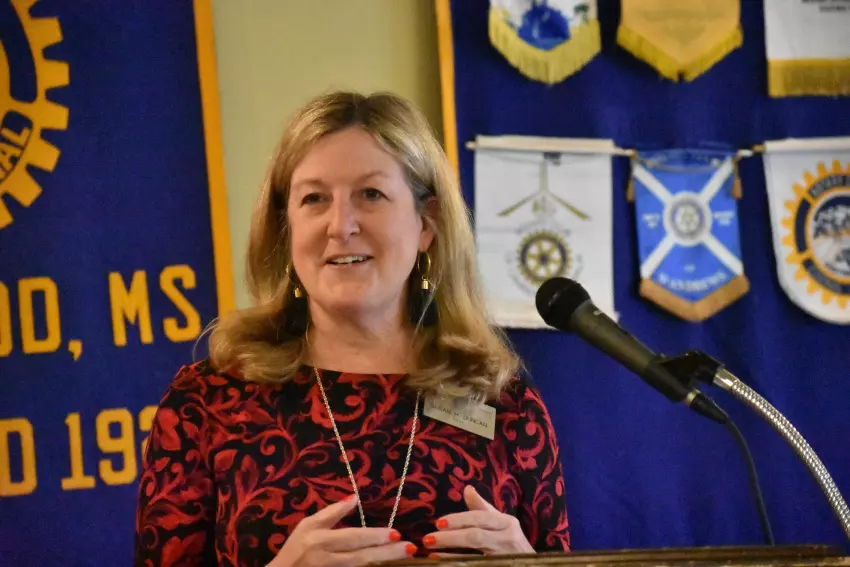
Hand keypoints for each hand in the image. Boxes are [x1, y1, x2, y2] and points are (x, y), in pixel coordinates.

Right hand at [268, 495, 416, 566]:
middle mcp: (328, 559)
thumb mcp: (308, 525)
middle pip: (362, 556)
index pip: (353, 538)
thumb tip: (355, 497)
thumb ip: (332, 512)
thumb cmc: (295, 548)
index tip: (396, 533)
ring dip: (384, 561)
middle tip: (410, 547)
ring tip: (404, 554)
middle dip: (387, 552)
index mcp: (320, 540)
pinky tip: (386, 565)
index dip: (374, 536)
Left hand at [422, 485, 534, 557]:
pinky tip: (442, 561)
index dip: (460, 519)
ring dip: (450, 554)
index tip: (439, 522)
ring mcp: (504, 557)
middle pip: (476, 537)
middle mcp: (507, 539)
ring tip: (430, 551)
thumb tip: (467, 489)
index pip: (481, 518)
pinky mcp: (499, 566)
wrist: (531, 564)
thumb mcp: (500, 521)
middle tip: (428, 538)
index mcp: (507, 523)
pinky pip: (473, 564)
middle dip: (450, 538)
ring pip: (474, 555)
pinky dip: (456, 562)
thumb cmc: (510, 539)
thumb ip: (482, 507)